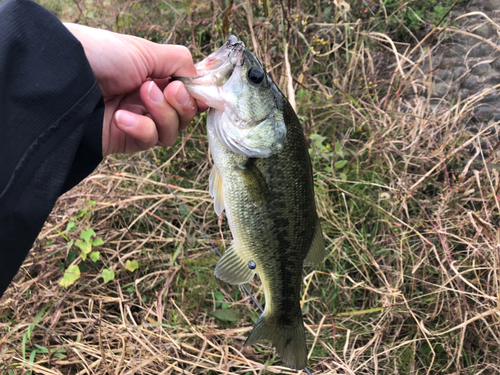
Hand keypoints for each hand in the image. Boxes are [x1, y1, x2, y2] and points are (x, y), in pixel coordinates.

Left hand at [64, 23, 207, 155]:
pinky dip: (140, 129)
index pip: (186, 92)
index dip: (196, 96)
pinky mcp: (125, 140)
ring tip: (141, 95)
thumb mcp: (144, 50)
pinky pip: (149, 141)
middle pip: (184, 115)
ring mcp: (138, 120)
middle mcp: (148, 100)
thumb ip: (178, 61)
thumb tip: (198, 76)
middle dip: (181, 103)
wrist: (63, 79)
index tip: (200, 93)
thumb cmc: (101, 55)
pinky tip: (121, 116)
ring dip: (163, 114)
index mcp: (154, 76)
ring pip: (171, 131)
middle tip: (169, 89)